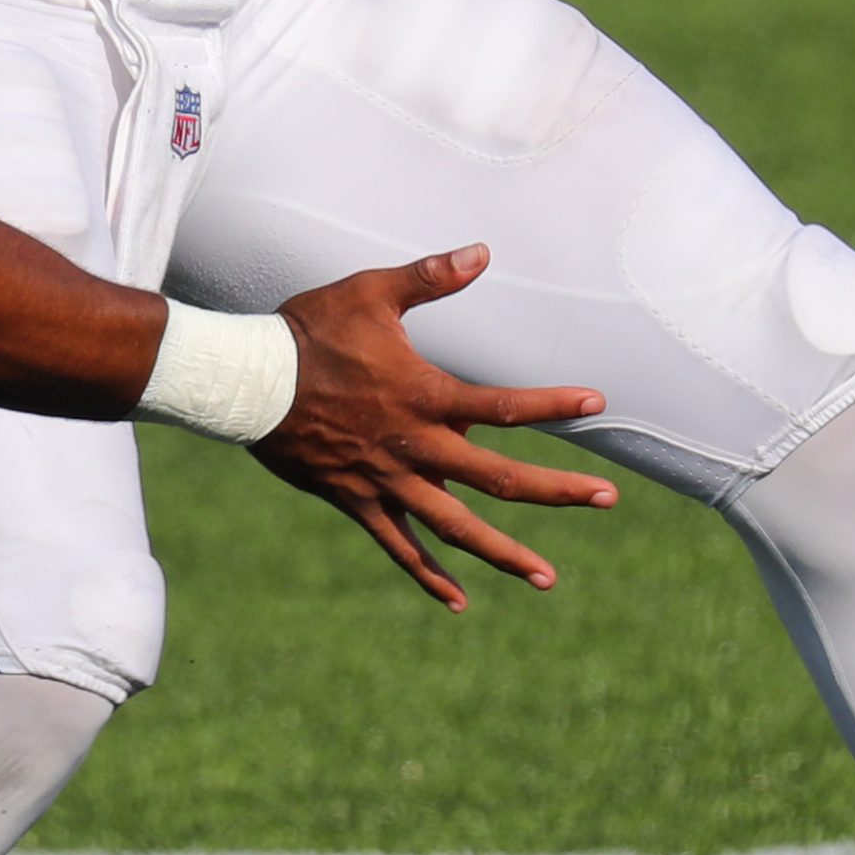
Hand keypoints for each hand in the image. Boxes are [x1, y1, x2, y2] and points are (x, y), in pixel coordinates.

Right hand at [252, 246, 617, 610]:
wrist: (246, 383)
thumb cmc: (310, 330)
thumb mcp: (370, 293)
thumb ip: (430, 277)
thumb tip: (482, 253)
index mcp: (425, 396)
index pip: (504, 406)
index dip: (554, 405)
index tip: (597, 405)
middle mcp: (414, 446)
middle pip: (498, 479)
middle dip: (557, 491)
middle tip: (608, 499)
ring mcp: (387, 481)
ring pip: (456, 528)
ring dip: (504, 554)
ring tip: (548, 578)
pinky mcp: (358, 502)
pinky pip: (400, 548)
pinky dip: (429, 576)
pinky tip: (459, 601)